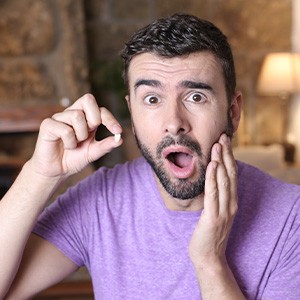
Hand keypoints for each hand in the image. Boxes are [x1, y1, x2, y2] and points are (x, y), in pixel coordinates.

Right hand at [28, 93, 122, 179]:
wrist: (57, 171)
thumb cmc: (74, 158)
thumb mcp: (94, 152)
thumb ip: (106, 145)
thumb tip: (120, 139)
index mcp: (85, 117)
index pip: (100, 109)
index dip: (110, 118)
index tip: (118, 131)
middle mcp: (72, 113)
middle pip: (88, 99)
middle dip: (94, 118)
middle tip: (89, 135)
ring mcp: (59, 118)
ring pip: (76, 115)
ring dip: (80, 135)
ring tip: (75, 144)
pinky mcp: (47, 125)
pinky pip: (65, 129)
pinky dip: (69, 142)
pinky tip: (66, 147)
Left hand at [189, 133, 237, 268]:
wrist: (208, 257)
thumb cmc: (209, 232)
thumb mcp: (215, 211)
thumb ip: (216, 196)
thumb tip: (211, 179)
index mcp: (231, 201)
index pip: (232, 174)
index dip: (229, 157)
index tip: (225, 141)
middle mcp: (230, 204)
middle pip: (230, 174)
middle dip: (226, 154)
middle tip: (223, 136)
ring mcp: (223, 211)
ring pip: (224, 181)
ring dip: (220, 161)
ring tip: (217, 145)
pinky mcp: (213, 218)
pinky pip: (213, 194)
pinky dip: (213, 178)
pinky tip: (212, 166)